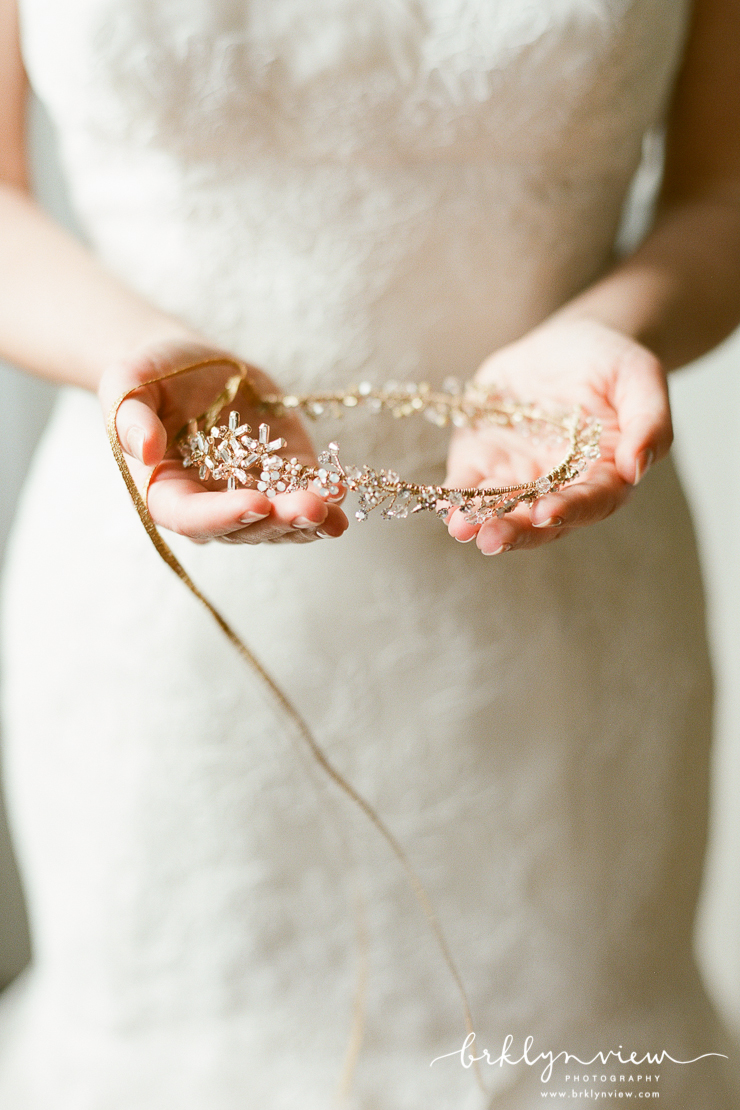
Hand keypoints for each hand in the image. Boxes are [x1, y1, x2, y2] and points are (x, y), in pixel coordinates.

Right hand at [98, 339, 349, 543]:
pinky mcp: (283, 479)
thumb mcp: (129, 383)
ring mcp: (250, 496)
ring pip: (279, 523)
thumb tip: (143, 451)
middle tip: (310, 509)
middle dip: (278, 522)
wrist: (192, 367)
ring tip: (334, 510)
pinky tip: (344, 492)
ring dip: (308, 521)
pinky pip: (304, 497)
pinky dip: (326, 500)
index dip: (223, 516)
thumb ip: (128, 416)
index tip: (256, 503)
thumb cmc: (153, 376)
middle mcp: (210, 506)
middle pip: (244, 529)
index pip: (191, 518)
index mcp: (166, 493)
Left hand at [444, 318, 672, 553]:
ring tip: (459, 528)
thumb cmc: (610, 361)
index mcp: (605, 474)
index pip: (590, 502)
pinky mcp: (484, 462)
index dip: (568, 510)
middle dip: (515, 531)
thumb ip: (649, 421)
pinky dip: (453, 497)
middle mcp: (561, 487)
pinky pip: (468, 486)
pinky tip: (441, 504)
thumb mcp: (640, 376)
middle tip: (491, 539)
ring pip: (500, 511)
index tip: (544, 512)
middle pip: (539, 520)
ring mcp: (519, 477)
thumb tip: (639, 467)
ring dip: (479, 523)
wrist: (566, 343)